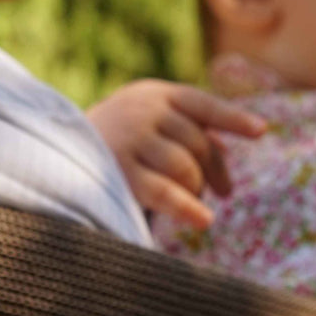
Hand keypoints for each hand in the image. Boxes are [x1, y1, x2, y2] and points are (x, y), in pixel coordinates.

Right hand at [87, 80, 265, 229]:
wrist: (55, 150)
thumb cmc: (113, 141)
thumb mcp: (148, 123)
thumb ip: (185, 129)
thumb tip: (228, 150)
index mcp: (155, 94)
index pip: (203, 105)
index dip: (233, 119)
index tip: (261, 131)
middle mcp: (144, 111)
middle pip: (199, 143)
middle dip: (214, 171)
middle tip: (221, 191)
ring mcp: (131, 140)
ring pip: (185, 167)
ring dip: (196, 189)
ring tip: (194, 201)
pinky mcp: (119, 172)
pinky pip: (163, 192)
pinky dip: (187, 207)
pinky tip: (203, 221)